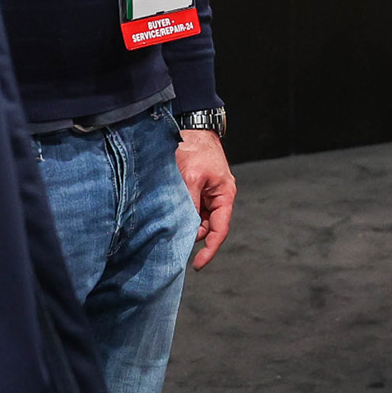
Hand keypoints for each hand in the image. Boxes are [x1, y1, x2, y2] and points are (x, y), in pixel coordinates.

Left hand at [175, 129, 235, 269]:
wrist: (191, 128)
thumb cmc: (196, 149)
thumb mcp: (191, 177)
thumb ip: (190, 204)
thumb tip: (185, 229)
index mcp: (224, 195)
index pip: (220, 230)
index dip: (210, 250)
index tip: (197, 264)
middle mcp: (218, 197)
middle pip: (207, 227)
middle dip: (192, 235)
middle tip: (171, 239)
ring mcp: (207, 194)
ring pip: (196, 219)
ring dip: (184, 223)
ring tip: (167, 221)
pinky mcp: (196, 190)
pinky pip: (190, 209)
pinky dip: (180, 214)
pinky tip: (168, 213)